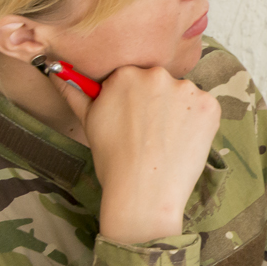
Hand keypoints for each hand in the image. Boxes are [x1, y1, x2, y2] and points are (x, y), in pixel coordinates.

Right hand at [61, 65, 221, 245]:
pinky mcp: (210, 106)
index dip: (133, 101)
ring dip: (178, 112)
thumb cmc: (113, 160)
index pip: (134, 78)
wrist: (143, 193)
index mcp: (126, 74)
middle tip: (149, 134)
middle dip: (156, 104)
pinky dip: (197, 123)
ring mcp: (187, 90)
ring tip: (165, 141)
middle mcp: (158, 75)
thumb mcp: (89, 121)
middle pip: (160, 84)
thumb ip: (75, 92)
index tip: (132, 121)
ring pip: (183, 96)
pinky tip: (183, 143)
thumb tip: (56, 72)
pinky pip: (204, 109)